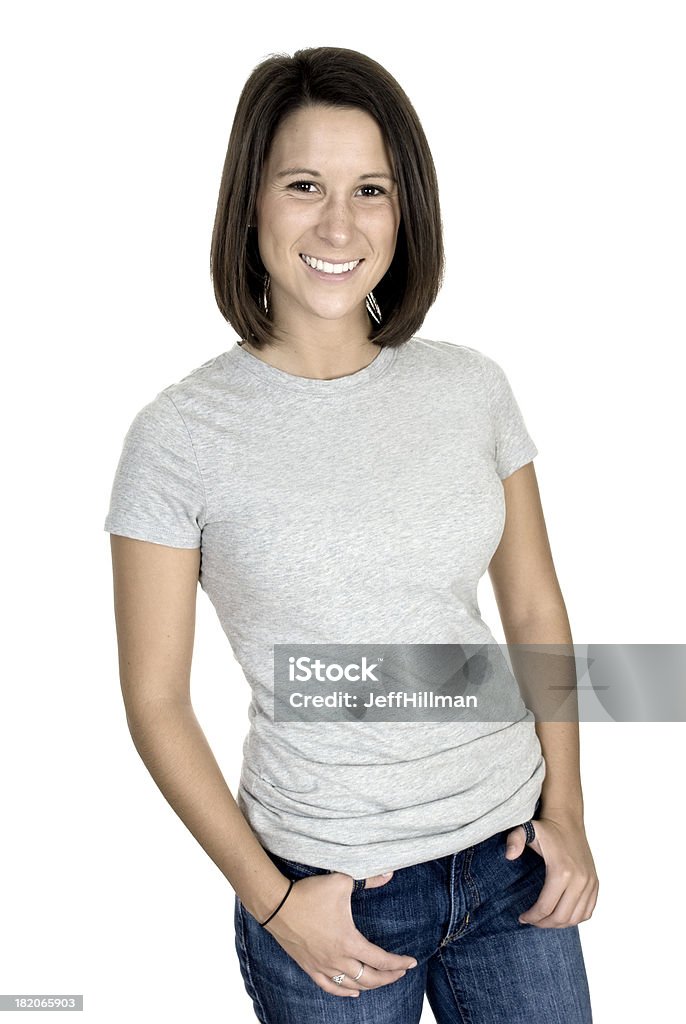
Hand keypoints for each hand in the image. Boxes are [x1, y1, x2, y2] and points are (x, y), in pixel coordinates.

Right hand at [264, 870, 417, 997]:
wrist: (276, 904)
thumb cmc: (309, 892)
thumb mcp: (342, 881)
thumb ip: (368, 879)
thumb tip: (389, 873)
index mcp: (348, 942)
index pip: (381, 960)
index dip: (399, 963)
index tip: (412, 962)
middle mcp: (337, 959)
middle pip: (370, 978)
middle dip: (389, 977)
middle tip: (401, 971)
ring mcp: (322, 966)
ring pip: (352, 986)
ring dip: (370, 985)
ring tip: (382, 980)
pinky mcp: (309, 967)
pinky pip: (330, 988)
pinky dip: (344, 993)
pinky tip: (353, 993)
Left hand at [505, 812, 598, 927]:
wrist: (567, 820)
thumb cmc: (545, 828)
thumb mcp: (526, 830)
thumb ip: (514, 840)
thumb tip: (509, 856)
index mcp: (561, 871)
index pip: (546, 907)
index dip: (532, 916)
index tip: (522, 917)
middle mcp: (579, 879)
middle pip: (561, 916)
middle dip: (544, 923)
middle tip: (531, 921)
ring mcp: (590, 882)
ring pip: (576, 918)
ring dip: (559, 924)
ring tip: (544, 920)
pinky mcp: (595, 883)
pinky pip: (588, 911)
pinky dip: (575, 918)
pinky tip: (561, 915)